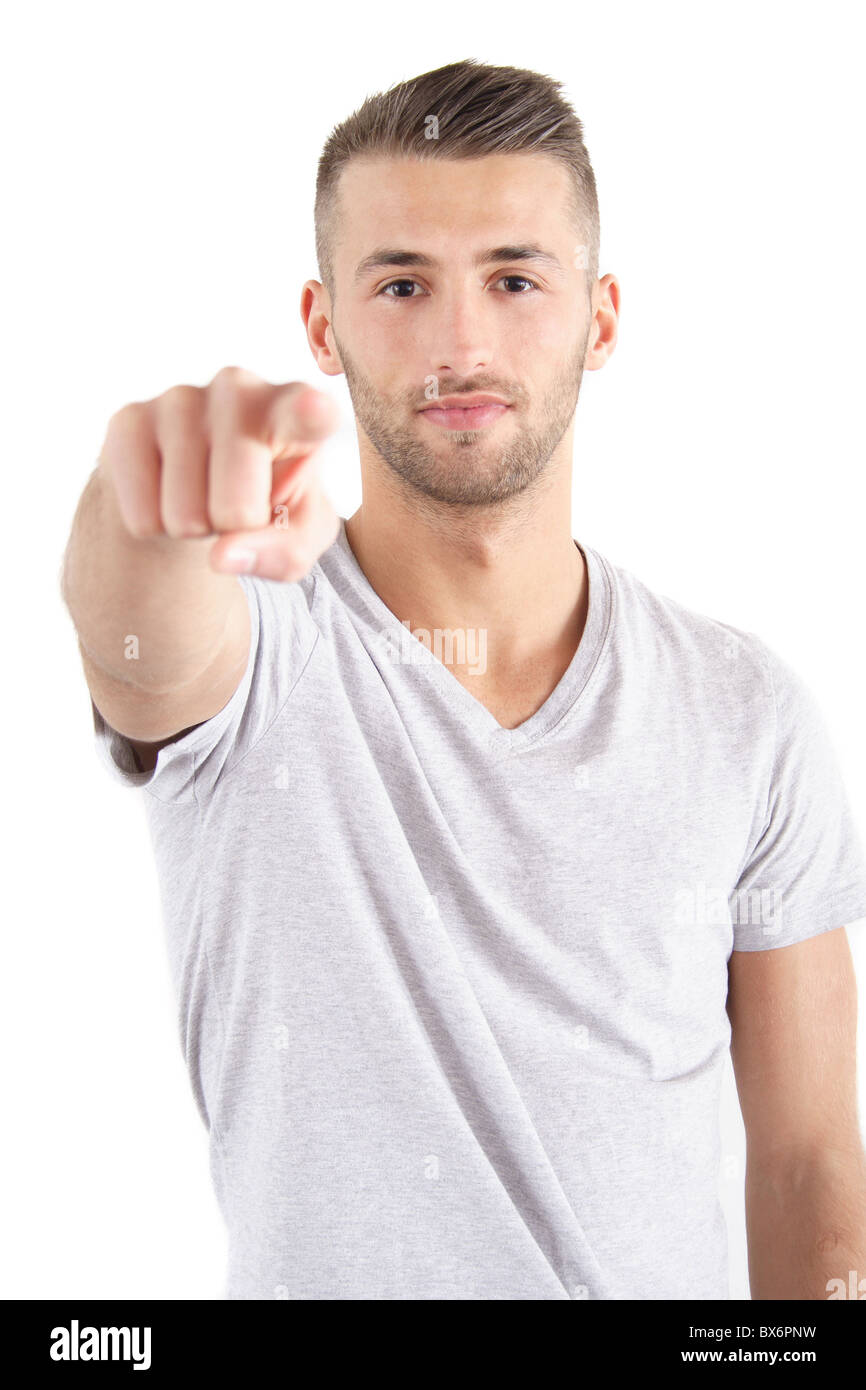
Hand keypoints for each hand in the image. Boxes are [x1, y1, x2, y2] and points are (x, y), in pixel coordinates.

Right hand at [99, 365, 340, 579]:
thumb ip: (286, 553)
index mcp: (299, 411)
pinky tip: (166, 490)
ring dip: (194, 528)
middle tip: (236, 504)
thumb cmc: (268, 502)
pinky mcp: (128, 419)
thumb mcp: (297, 536)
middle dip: (234, 530)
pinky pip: (142, 516)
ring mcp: (180, 398)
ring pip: (185, 517)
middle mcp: (240, 389)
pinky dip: (154, 526)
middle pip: (237, 511)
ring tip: (203, 494)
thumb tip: (222, 556)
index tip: (316, 410)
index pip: (308, 413)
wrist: (199, 484)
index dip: (311, 414)